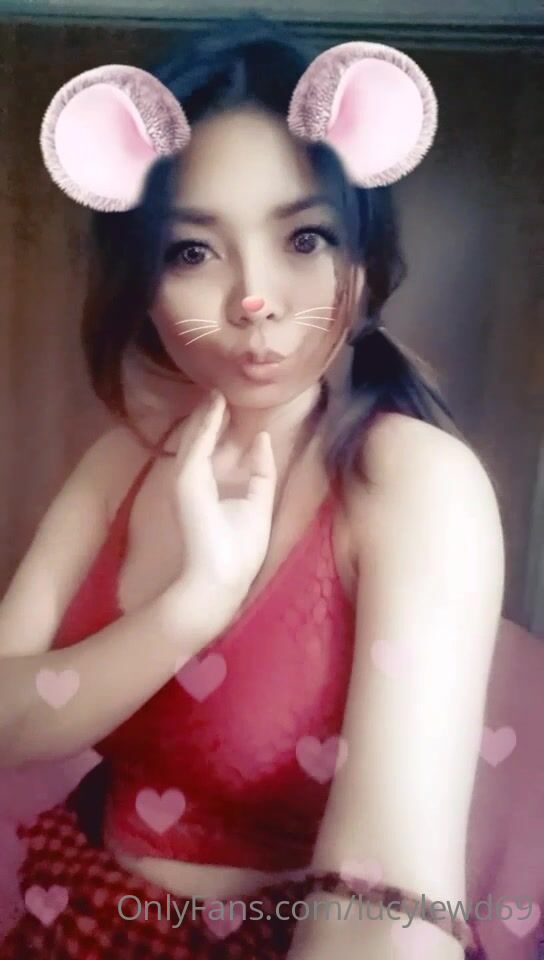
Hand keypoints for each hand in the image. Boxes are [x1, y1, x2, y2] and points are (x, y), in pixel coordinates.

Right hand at [168, 389, 276, 627]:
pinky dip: (205, 424)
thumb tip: (260, 439)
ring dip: (205, 415)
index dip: (220, 431)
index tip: (230, 410)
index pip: (213, 453)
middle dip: (209, 418)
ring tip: (215, 393)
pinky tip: (215, 406)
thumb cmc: (240, 550)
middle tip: (218, 393)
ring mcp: (187, 481)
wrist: (222, 577)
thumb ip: (260, 472)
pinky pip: (197, 444)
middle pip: (201, 442)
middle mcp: (195, 483)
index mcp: (210, 490)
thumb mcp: (258, 504)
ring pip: (196, 439)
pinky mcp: (187, 480)